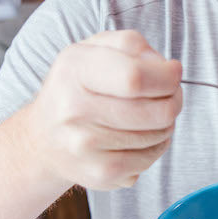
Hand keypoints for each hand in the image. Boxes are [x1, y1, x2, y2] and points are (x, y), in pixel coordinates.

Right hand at [28, 30, 182, 190]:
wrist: (43, 140)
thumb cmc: (76, 89)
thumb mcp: (94, 49)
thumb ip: (132, 45)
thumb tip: (168, 69)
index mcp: (75, 69)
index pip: (136, 77)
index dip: (166, 76)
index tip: (173, 73)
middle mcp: (74, 109)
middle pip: (158, 111)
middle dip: (174, 100)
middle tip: (168, 95)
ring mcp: (86, 146)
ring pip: (160, 135)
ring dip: (165, 124)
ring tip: (148, 116)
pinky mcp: (100, 173)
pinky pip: (150, 158)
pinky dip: (155, 146)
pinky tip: (139, 136)